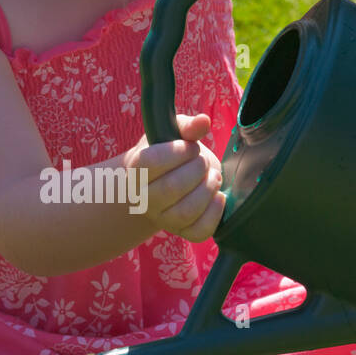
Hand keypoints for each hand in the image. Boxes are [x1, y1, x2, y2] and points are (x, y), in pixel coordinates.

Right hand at [125, 113, 225, 241]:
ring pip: (186, 212)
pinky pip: (199, 231)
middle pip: (171, 188)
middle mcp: (144, 199)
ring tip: (213, 177)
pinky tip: (218, 196)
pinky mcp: (183, 232)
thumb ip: (187, 126)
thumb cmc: (168, 152)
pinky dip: (215, 213)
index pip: (152, 162)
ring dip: (207, 190)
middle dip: (197, 170)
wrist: (164, 182)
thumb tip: (203, 121)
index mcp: (137, 170)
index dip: (178, 152)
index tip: (191, 146)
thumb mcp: (173, 133)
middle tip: (203, 162)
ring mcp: (163, 219)